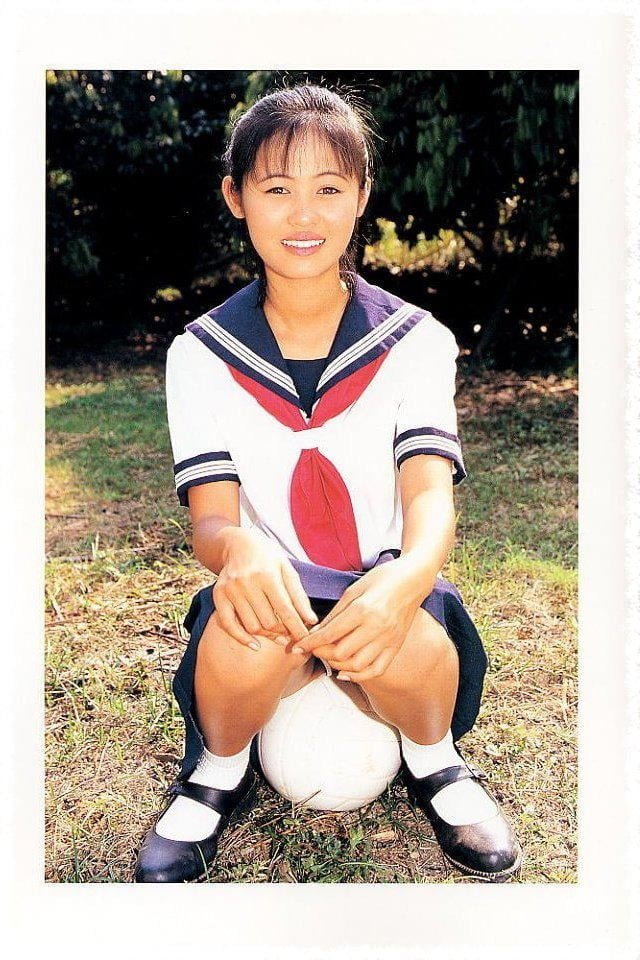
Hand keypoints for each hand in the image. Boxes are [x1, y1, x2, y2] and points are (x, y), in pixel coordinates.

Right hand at [213, 528, 317, 650]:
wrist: (238, 543)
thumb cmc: (268, 557)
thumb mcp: (287, 569)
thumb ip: (299, 595)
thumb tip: (311, 621)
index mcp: (268, 575)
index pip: (286, 610)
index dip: (297, 628)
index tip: (306, 638)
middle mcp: (247, 583)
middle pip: (269, 621)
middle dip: (283, 632)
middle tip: (291, 634)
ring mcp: (231, 590)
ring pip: (252, 626)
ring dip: (267, 636)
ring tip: (278, 635)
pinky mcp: (219, 595)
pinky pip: (228, 625)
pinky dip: (242, 638)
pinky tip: (255, 644)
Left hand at [291, 558, 425, 681]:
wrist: (413, 580)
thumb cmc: (382, 579)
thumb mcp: (354, 589)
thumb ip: (336, 613)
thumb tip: (317, 630)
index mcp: (363, 610)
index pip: (330, 634)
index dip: (310, 643)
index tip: (298, 647)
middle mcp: (376, 628)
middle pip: (341, 653)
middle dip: (322, 653)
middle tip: (313, 648)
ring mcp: (388, 639)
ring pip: (357, 665)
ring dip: (338, 665)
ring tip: (329, 657)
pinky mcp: (396, 646)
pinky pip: (377, 669)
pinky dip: (359, 675)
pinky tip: (346, 672)